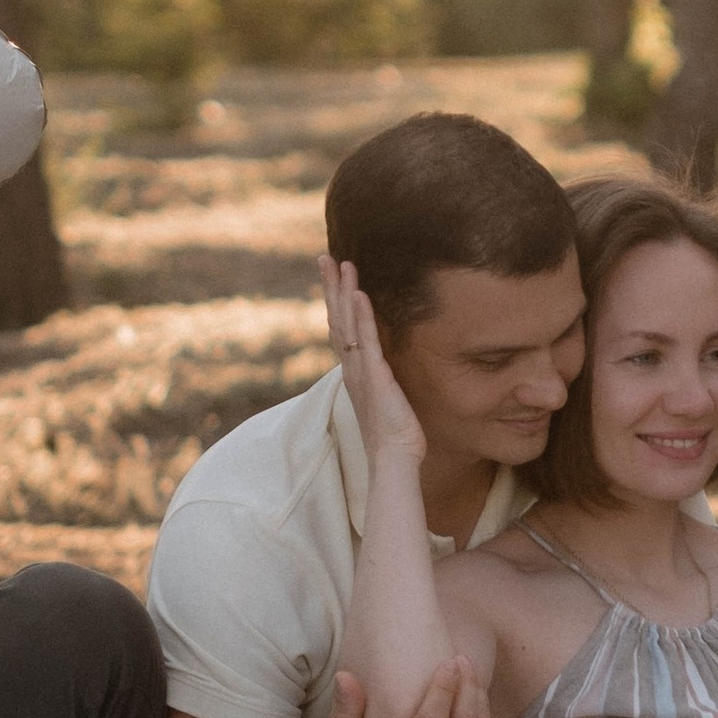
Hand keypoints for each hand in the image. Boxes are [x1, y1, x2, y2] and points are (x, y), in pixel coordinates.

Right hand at [321, 257, 424, 470]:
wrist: (393, 459)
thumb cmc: (392, 436)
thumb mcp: (384, 400)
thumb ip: (379, 382)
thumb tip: (382, 372)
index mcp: (353, 372)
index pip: (340, 329)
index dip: (335, 301)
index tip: (332, 277)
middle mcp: (351, 368)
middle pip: (336, 318)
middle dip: (331, 287)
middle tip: (324, 257)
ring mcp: (361, 370)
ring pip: (347, 323)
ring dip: (344, 291)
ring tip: (341, 263)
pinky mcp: (375, 376)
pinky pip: (367, 340)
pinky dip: (362, 316)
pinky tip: (359, 294)